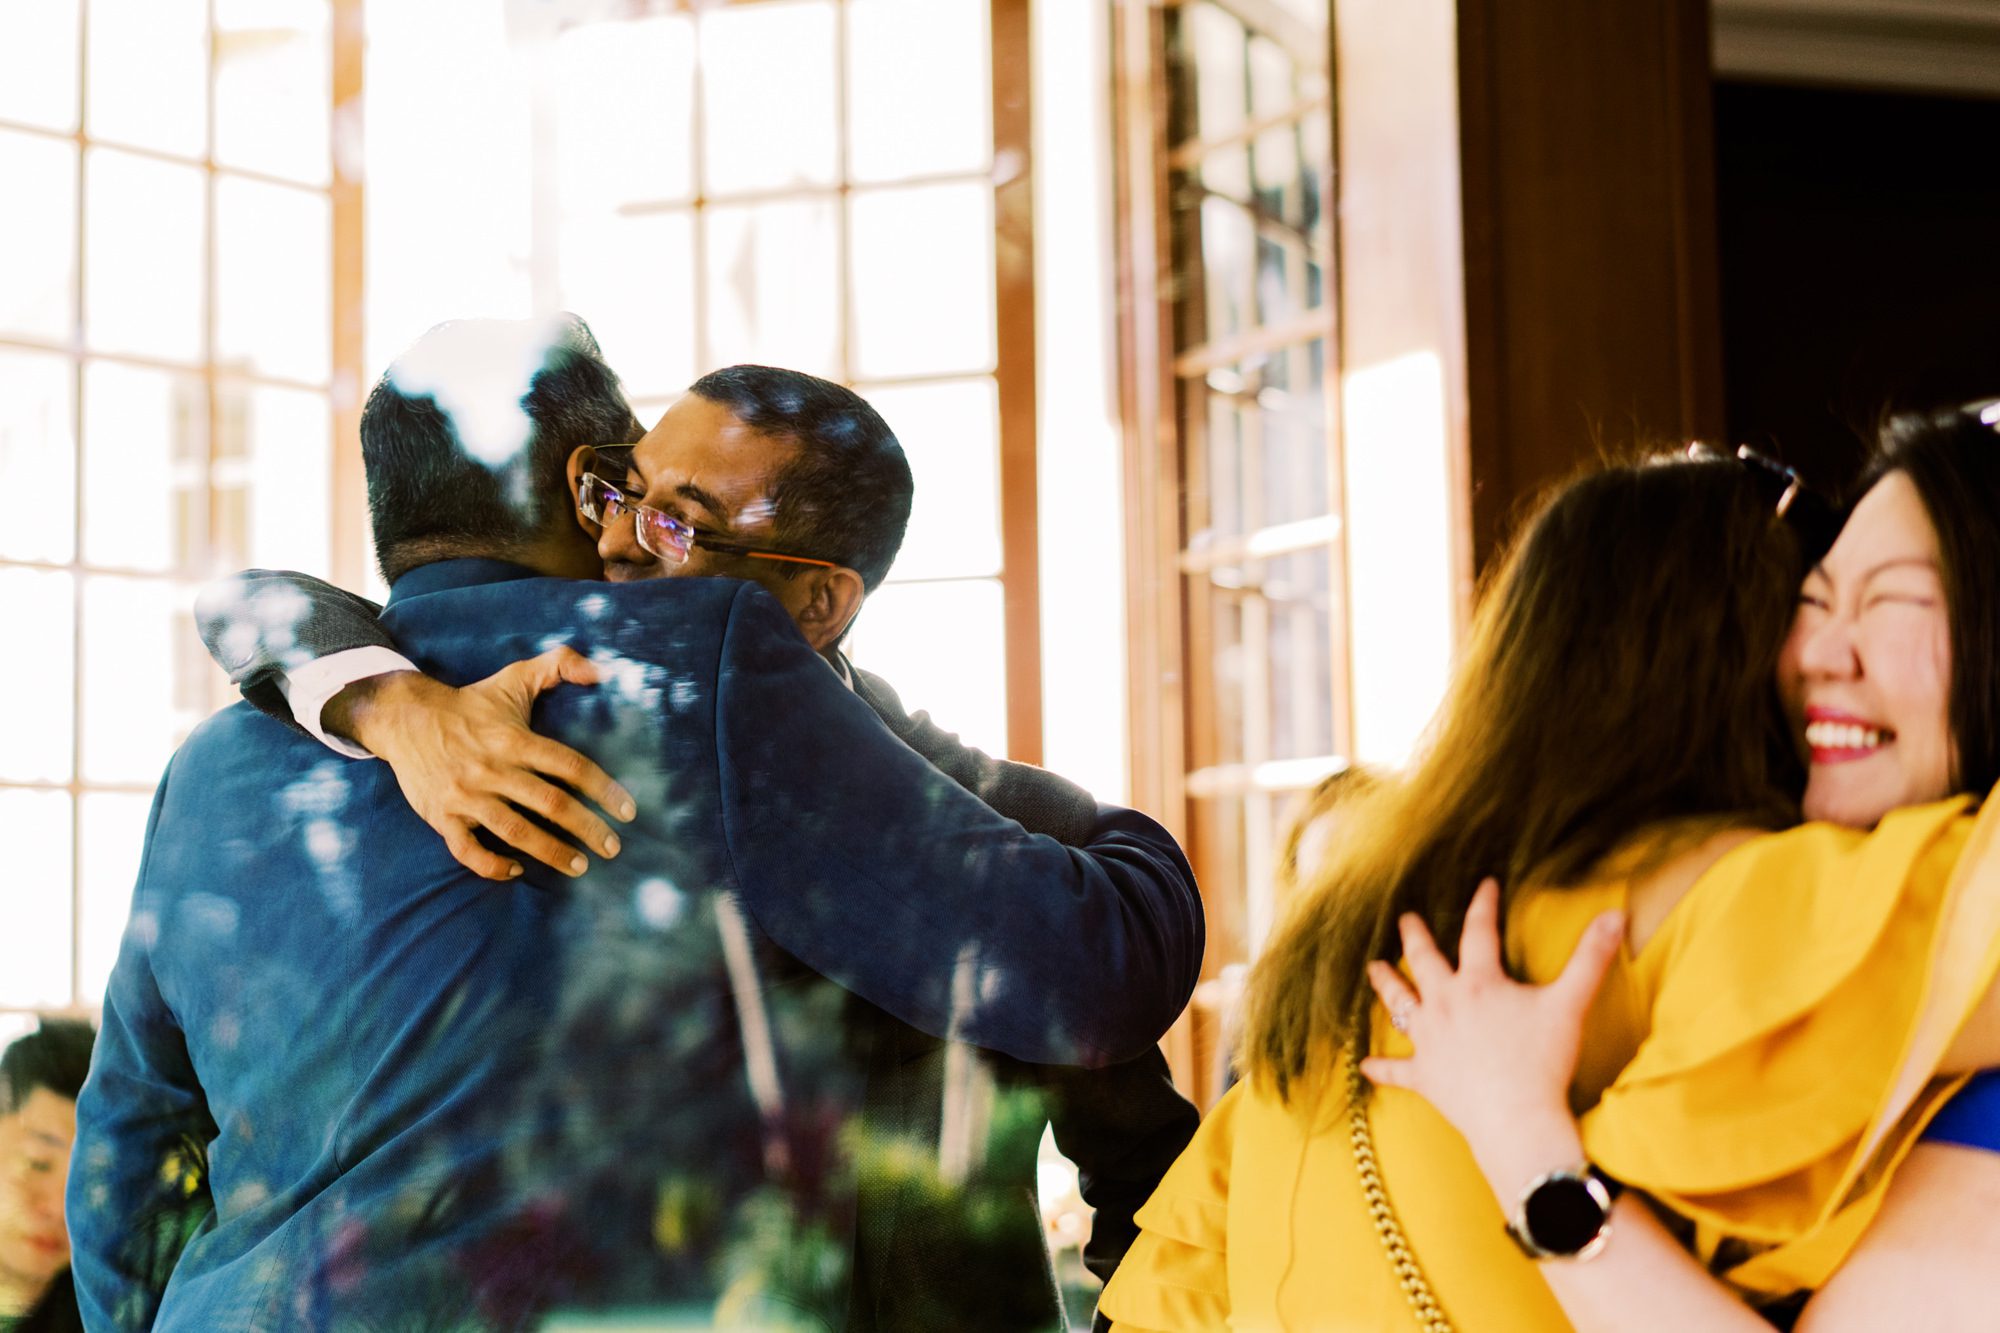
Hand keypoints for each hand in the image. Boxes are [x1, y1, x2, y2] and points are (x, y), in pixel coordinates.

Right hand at [328, 647, 636, 881]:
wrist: (405, 719)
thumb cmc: (471, 703)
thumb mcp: (515, 677)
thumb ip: (560, 665)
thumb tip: (603, 671)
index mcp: (514, 739)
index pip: (569, 765)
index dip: (603, 789)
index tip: (627, 811)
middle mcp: (492, 768)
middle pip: (549, 803)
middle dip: (586, 829)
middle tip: (612, 848)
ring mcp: (465, 795)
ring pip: (514, 831)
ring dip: (550, 852)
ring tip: (580, 866)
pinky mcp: (441, 816)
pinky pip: (467, 850)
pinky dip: (491, 865)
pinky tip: (516, 870)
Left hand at [1358, 879, 1622, 1147]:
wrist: (1516, 1119)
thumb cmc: (1543, 1062)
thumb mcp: (1570, 1004)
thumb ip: (1591, 958)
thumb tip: (1616, 916)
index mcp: (1479, 983)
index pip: (1479, 932)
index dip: (1483, 906)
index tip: (1484, 885)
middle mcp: (1446, 1004)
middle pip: (1423, 961)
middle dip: (1415, 937)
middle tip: (1406, 920)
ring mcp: (1429, 1040)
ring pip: (1399, 1004)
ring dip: (1386, 986)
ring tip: (1373, 969)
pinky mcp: (1424, 1076)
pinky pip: (1396, 1070)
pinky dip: (1381, 1067)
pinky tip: (1364, 1064)